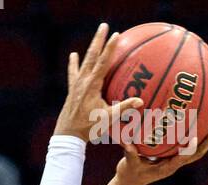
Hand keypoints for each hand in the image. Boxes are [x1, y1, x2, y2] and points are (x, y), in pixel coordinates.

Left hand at [54, 25, 142, 143]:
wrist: (67, 136)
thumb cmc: (88, 128)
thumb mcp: (107, 118)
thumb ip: (123, 108)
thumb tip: (140, 101)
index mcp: (91, 86)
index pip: (102, 62)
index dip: (109, 48)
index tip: (116, 34)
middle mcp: (82, 82)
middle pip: (91, 56)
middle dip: (98, 40)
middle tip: (104, 26)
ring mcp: (76, 85)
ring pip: (84, 61)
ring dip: (90, 47)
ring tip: (95, 35)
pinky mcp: (72, 90)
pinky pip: (73, 73)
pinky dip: (73, 64)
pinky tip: (73, 55)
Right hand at [115, 122, 207, 184]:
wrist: (130, 182)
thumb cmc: (129, 174)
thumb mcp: (128, 165)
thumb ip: (130, 154)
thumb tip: (128, 143)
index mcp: (166, 168)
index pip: (181, 159)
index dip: (189, 149)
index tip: (194, 138)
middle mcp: (174, 164)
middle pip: (196, 154)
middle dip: (207, 141)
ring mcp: (176, 160)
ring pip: (196, 150)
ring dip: (206, 137)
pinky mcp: (173, 157)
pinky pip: (187, 144)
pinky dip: (194, 134)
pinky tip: (195, 119)